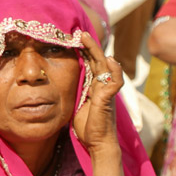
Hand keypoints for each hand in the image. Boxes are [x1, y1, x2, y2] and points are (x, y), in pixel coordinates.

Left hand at [71, 32, 122, 156]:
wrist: (97, 143)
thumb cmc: (87, 126)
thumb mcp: (75, 105)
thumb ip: (74, 93)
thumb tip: (60, 85)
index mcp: (93, 86)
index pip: (90, 64)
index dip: (83, 52)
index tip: (73, 39)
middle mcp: (102, 85)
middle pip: (97, 60)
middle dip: (89, 46)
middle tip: (79, 33)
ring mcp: (107, 91)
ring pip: (106, 66)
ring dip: (98, 51)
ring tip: (87, 39)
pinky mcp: (108, 99)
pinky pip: (115, 82)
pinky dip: (114, 70)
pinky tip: (110, 60)